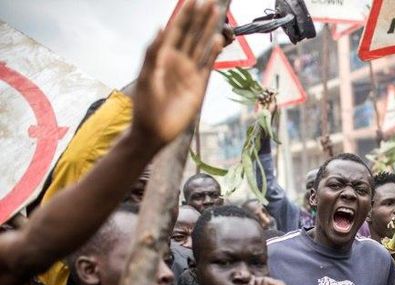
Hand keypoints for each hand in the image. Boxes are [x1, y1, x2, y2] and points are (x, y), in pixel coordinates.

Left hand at [132, 0, 223, 145]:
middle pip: (191, 34)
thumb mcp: (146, 76)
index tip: (193, 0)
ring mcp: (189, 71)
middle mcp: (177, 60)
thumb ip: (153, 52)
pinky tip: (218, 40)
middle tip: (211, 2)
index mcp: (162, 55)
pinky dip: (213, 52)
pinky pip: (207, 64)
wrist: (155, 131)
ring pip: (201, 46)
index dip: (184, 14)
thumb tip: (161, 27)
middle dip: (200, 18)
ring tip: (218, 14)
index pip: (176, 29)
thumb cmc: (145, 106)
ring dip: (209, 30)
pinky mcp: (199, 84)